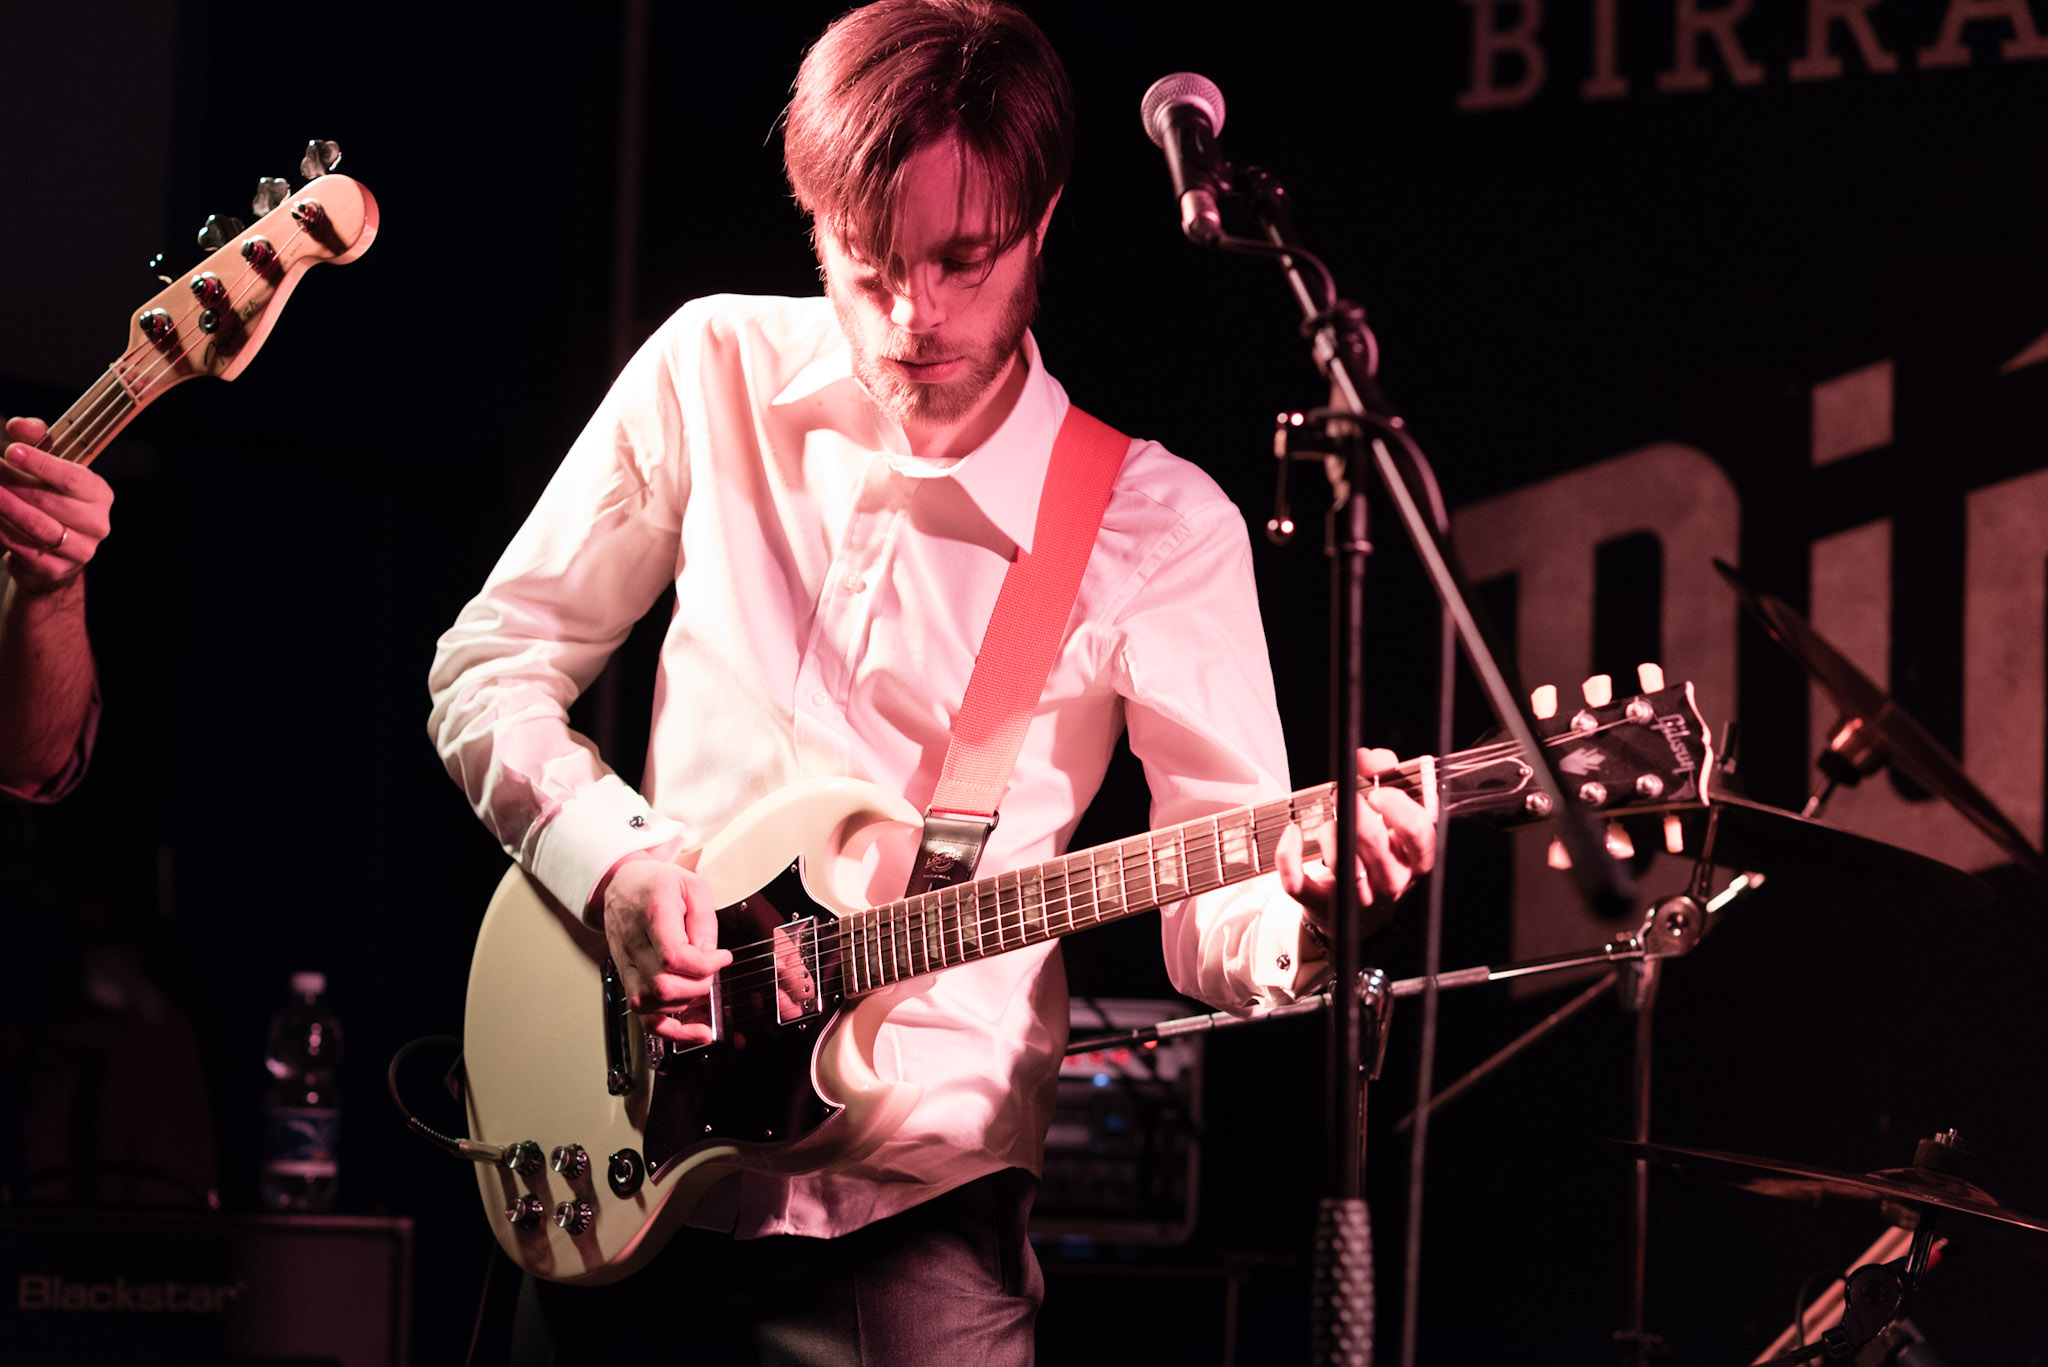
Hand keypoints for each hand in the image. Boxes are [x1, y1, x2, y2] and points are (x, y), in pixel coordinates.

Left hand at [1, 417, 111, 593]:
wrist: (57, 553)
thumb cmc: (52, 500)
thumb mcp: (49, 466)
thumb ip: (37, 440)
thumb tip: (19, 426)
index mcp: (99, 494)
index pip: (71, 478)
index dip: (41, 464)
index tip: (12, 451)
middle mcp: (96, 523)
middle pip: (49, 500)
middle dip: (13, 483)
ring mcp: (80, 549)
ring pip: (36, 525)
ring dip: (5, 507)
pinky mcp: (57, 569)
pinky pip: (23, 547)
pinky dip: (2, 530)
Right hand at [596, 854, 732, 1044]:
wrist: (621, 885)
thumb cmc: (657, 884)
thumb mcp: (692, 886)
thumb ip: (705, 921)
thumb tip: (711, 956)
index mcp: (653, 915)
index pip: (673, 956)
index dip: (704, 965)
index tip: (723, 958)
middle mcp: (634, 943)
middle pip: (662, 986)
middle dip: (697, 986)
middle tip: (710, 971)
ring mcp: (627, 964)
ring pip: (648, 1005)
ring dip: (684, 1005)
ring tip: (699, 988)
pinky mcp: (627, 979)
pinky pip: (642, 1016)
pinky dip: (670, 1031)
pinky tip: (694, 1033)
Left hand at [1275, 748, 1437, 935]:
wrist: (1359, 912)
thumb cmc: (1377, 855)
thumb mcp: (1393, 820)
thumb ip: (1388, 780)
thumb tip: (1372, 757)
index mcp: (1415, 860)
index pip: (1418, 832)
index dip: (1398, 806)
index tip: (1378, 791)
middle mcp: (1392, 881)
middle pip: (1373, 841)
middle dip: (1354, 809)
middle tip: (1344, 795)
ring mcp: (1358, 898)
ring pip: (1339, 859)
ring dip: (1329, 829)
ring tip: (1330, 822)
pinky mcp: (1321, 905)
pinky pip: (1297, 882)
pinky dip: (1288, 855)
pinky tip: (1293, 833)